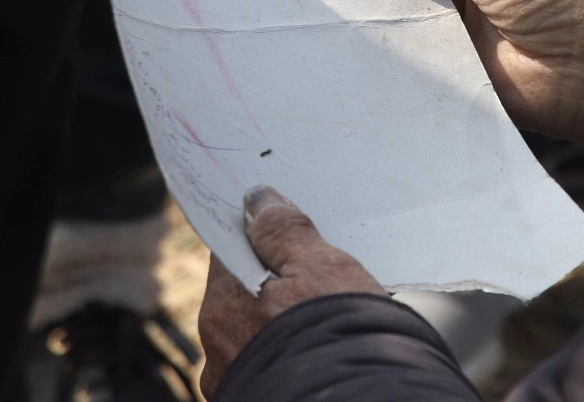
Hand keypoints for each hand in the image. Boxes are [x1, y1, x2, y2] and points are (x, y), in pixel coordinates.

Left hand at [198, 186, 383, 398]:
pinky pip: (270, 365)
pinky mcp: (259, 399)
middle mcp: (218, 350)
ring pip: (255, 337)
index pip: (231, 255)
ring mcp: (236, 383)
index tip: (283, 234)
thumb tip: (258, 201)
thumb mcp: (321, 268)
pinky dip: (289, 357)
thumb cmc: (342, 335)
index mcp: (224, 307)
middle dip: (272, 286)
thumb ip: (284, 231)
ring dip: (279, 326)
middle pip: (243, 297)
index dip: (258, 240)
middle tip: (315, 281)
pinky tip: (321, 352)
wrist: (364, 401)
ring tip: (325, 321)